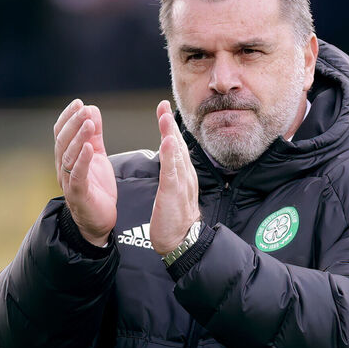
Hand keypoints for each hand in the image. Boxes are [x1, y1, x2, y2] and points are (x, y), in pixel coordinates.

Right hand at [53, 99, 116, 245]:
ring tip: (88, 123)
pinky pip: (77, 175)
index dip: (68, 117)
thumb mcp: (97, 155)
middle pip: (63, 142)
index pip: (61, 133)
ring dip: (78, 137)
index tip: (78, 103)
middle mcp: (63, 168)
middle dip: (73, 123)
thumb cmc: (96, 188)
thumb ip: (94, 135)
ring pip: (68, 156)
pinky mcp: (78, 194)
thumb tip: (91, 109)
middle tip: (83, 109)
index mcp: (66, 158)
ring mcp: (68, 181)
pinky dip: (82, 160)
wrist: (98, 221)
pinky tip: (89, 147)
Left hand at [149, 100, 201, 254]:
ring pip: (176, 154)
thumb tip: (170, 164)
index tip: (163, 111)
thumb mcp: (173, 193)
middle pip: (177, 145)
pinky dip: (170, 155)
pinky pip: (172, 170)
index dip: (170, 128)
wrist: (182, 242)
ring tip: (164, 116)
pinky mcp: (174, 193)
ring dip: (170, 133)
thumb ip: (172, 177)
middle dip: (170, 124)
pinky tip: (168, 141)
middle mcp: (185, 175)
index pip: (176, 147)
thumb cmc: (175, 221)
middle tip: (163, 105)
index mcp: (183, 175)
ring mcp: (181, 183)